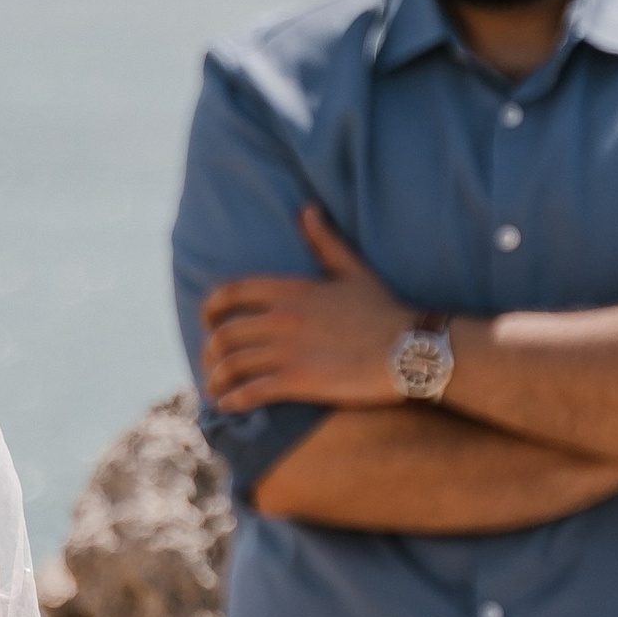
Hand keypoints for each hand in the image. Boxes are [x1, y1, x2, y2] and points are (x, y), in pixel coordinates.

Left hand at [200, 205, 411, 412]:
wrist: (410, 348)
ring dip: (215, 378)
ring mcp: (288, 350)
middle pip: (223, 333)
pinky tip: (228, 407)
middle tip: (211, 363)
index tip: (207, 321)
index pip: (230, 292)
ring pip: (230, 364)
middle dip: (209, 351)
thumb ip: (324, 240)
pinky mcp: (298, 381)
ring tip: (216, 388)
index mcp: (290, 289)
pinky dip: (232, 400)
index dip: (210, 308)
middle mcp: (282, 317)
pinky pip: (250, 391)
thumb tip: (306, 209)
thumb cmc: (383, 310)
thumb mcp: (353, 268)